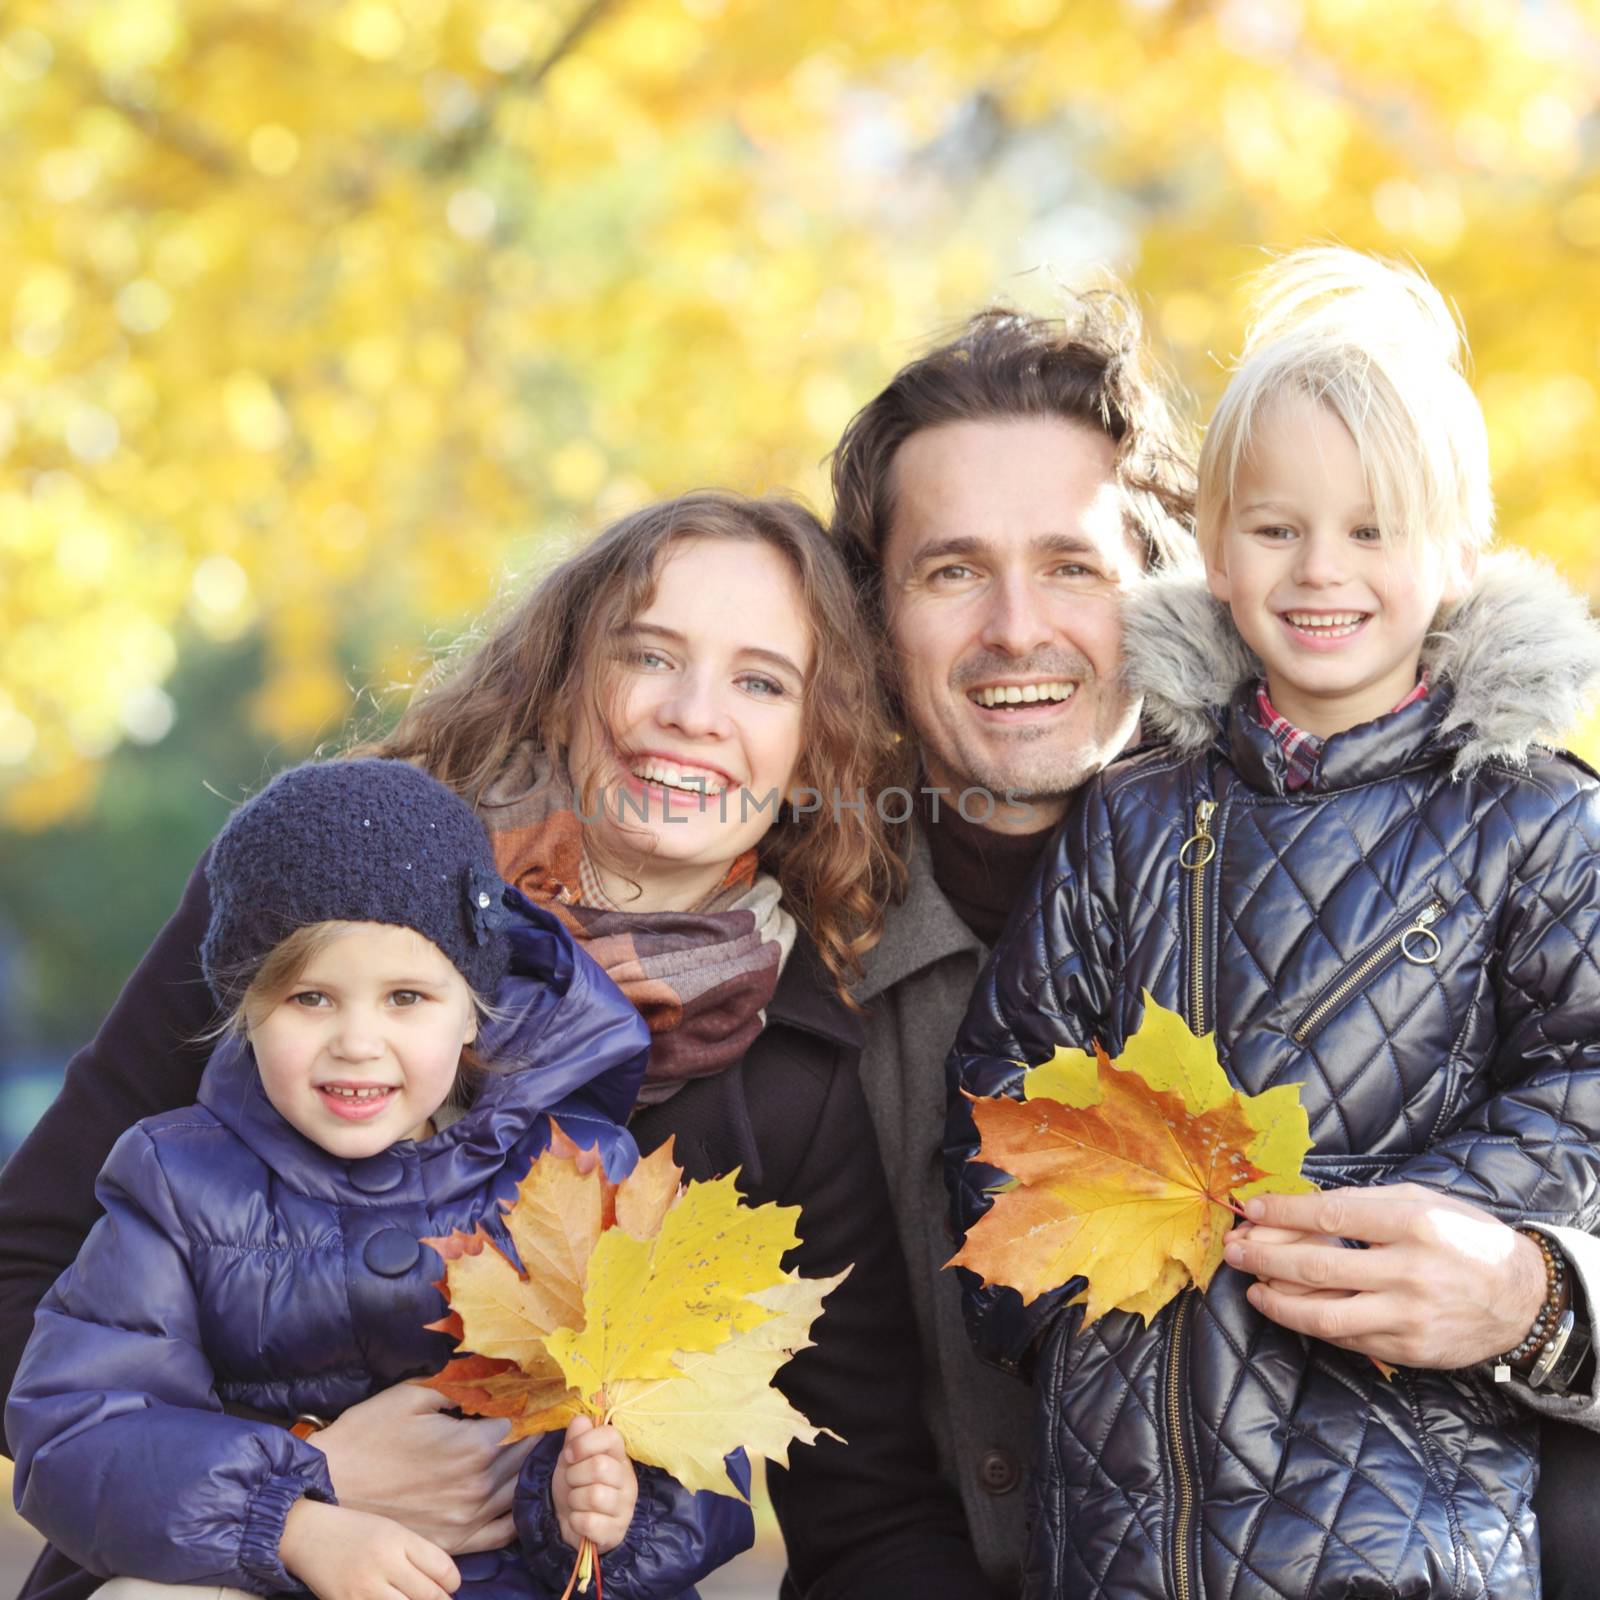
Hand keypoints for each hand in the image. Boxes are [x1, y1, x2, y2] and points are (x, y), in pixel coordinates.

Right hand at [279, 1499, 458, 1599]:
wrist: (307, 1534)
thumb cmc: (355, 1532)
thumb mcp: (391, 1530)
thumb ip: (416, 1553)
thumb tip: (443, 1582)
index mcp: (398, 1539)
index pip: (441, 1568)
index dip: (452, 1583)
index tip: (450, 1586)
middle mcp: (383, 1564)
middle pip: (428, 1596)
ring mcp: (363, 1589)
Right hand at [308, 1383, 535, 1552]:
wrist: (330, 1486)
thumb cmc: (369, 1434)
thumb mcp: (412, 1395)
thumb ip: (457, 1385)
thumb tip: (490, 1373)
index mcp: (472, 1447)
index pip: (519, 1422)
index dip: (524, 1407)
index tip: (531, 1397)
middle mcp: (477, 1485)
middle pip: (523, 1456)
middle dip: (532, 1436)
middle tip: (540, 1422)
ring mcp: (467, 1518)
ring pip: (518, 1491)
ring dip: (528, 1471)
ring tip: (531, 1453)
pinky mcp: (455, 1542)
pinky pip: (502, 1532)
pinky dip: (516, 1512)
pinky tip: (517, 1496)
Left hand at [552, 1416, 638, 1555]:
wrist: (571, 1523)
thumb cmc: (575, 1484)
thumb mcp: (571, 1458)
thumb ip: (576, 1438)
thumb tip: (580, 1420)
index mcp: (619, 1455)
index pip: (611, 1436)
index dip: (584, 1443)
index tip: (569, 1455)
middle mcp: (627, 1479)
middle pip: (600, 1467)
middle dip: (574, 1475)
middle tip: (572, 1481)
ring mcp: (625, 1507)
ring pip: (595, 1495)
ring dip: (575, 1499)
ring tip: (576, 1501)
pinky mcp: (616, 1532)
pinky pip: (590, 1523)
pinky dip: (576, 1521)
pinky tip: (579, 1520)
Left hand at [1223, 1183, 1546, 1368]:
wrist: (1521, 1299)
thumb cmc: (1465, 1238)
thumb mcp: (1423, 1202)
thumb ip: (1366, 1203)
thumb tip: (1303, 1207)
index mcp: (1413, 1224)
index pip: (1330, 1215)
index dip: (1283, 1213)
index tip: (1250, 1209)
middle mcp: (1409, 1271)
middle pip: (1317, 1266)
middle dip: (1264, 1257)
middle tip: (1233, 1250)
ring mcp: (1408, 1316)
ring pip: (1324, 1314)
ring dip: (1277, 1300)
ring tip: (1251, 1286)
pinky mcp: (1408, 1350)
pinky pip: (1346, 1338)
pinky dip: (1310, 1324)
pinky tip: (1287, 1308)